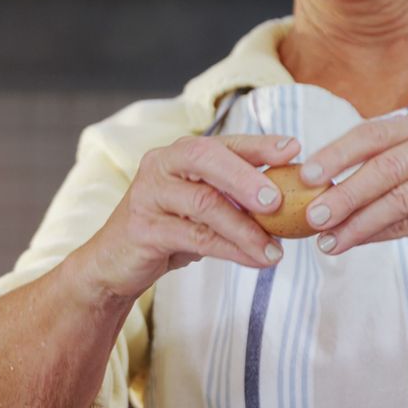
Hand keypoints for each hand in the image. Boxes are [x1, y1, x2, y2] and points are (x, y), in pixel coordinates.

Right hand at [84, 135, 300, 299]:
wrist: (114, 264)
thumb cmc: (166, 231)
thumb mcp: (201, 210)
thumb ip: (233, 199)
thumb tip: (291, 201)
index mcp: (178, 154)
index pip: (223, 143)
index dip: (259, 144)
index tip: (294, 149)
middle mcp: (160, 165)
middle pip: (207, 160)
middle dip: (247, 177)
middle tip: (279, 200)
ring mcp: (148, 195)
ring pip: (205, 204)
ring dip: (246, 229)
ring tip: (276, 251)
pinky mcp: (144, 229)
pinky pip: (196, 238)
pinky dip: (231, 250)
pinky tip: (256, 261)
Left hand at [298, 113, 407, 264]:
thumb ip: (369, 166)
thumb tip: (311, 190)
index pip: (370, 134)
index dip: (336, 154)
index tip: (306, 176)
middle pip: (383, 168)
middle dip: (344, 193)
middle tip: (312, 215)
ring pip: (397, 200)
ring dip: (356, 223)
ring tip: (326, 240)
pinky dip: (377, 234)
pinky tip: (351, 242)